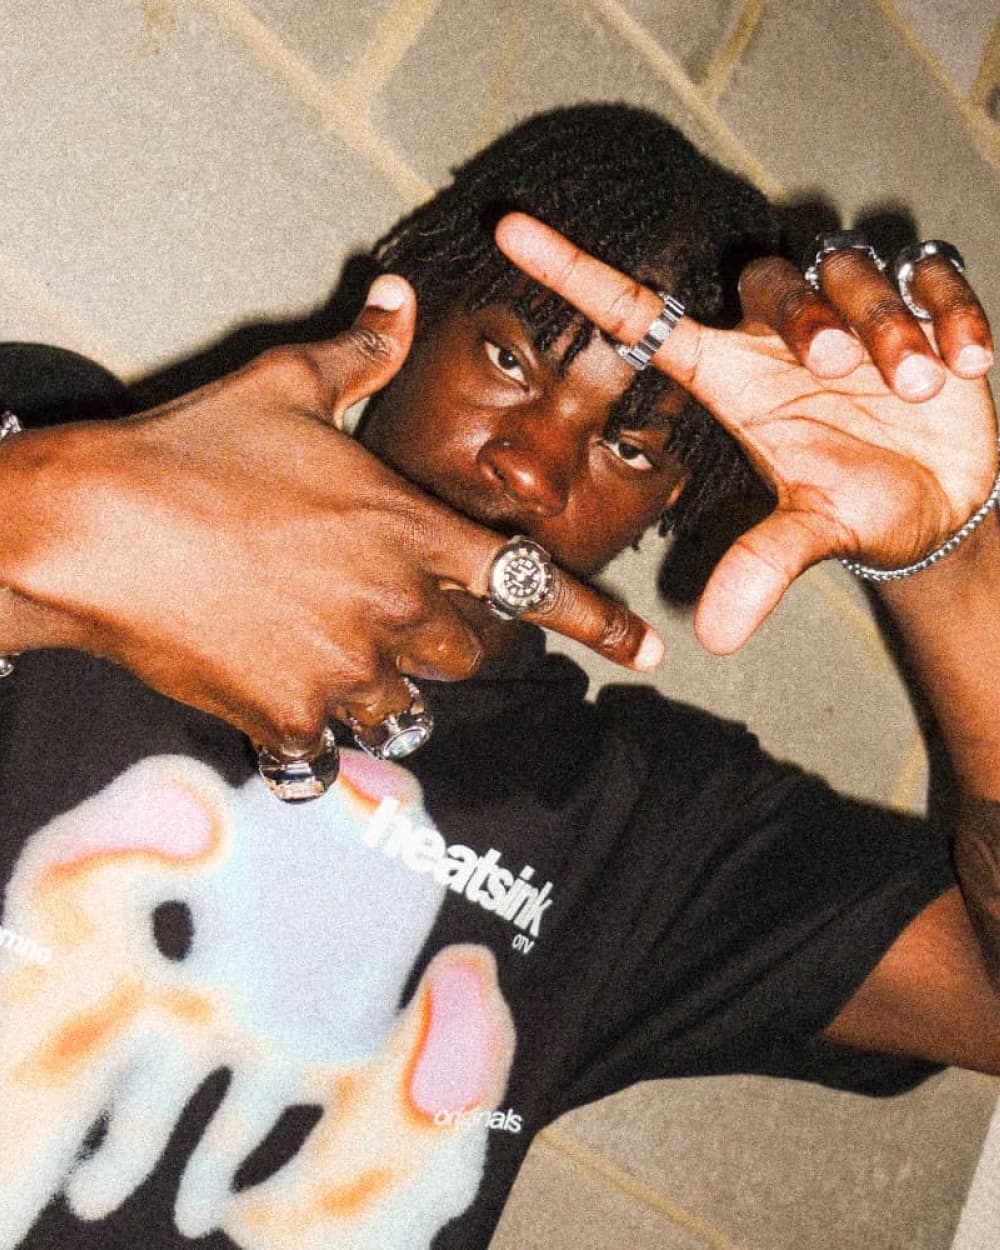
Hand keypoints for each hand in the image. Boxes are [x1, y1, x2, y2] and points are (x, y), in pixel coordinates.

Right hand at [1, 276, 660, 755]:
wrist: (92, 529)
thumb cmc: (192, 451)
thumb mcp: (285, 385)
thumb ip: (362, 352)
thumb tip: (399, 294)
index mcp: (410, 530)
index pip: (531, 582)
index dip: (597, 623)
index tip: (643, 652)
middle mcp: (394, 609)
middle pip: (472, 654)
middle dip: (455, 640)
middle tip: (415, 622)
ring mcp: (343, 672)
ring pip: (408, 706)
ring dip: (390, 687)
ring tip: (346, 658)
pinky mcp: (286, 718)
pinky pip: (330, 752)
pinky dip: (318, 736)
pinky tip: (289, 706)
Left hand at [495, 213, 998, 653]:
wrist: (943, 510)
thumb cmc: (860, 510)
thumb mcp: (814, 534)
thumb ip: (765, 565)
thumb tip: (714, 635)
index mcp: (733, 380)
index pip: (639, 316)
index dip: (573, 271)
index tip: (509, 230)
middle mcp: (782, 340)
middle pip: (772, 281)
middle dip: (812, 315)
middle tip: (847, 371)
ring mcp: (852, 316)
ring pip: (849, 268)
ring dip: (886, 322)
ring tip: (920, 386)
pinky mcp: (920, 305)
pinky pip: (927, 268)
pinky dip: (948, 308)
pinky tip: (966, 362)